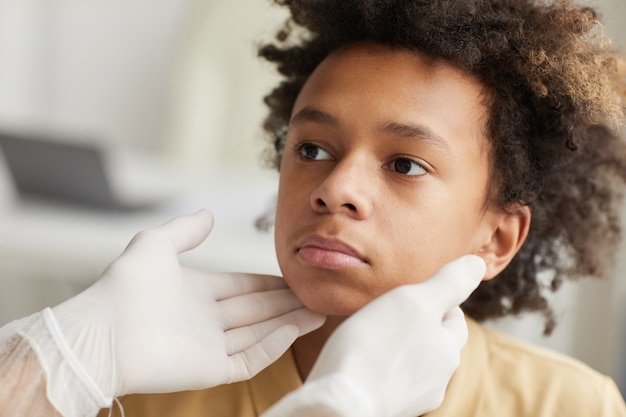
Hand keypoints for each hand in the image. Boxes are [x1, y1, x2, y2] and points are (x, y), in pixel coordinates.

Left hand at [52, 209, 324, 397]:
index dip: (268, 281)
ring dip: (289, 323)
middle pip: (256, 309)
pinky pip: (249, 359)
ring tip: (319, 312)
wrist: (102, 332)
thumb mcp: (157, 243)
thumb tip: (209, 213)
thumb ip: (186, 229)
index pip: (242, 286)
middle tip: (318, 294)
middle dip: (287, 302)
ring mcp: (208, 346)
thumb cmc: (125, 286)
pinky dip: (273, 346)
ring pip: (259, 334)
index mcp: (196, 290)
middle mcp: (205, 319)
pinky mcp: (209, 370)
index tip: (295, 276)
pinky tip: (293, 329)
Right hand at [262, 255, 484, 416]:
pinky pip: (390, 380)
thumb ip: (449, 283)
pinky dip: (383, 367)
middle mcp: (436, 380)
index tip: (418, 290)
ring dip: (402, 348)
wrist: (340, 402)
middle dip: (421, 326)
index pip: (455, 320)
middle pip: (435, 343)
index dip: (440, 301)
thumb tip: (477, 263)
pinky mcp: (386, 407)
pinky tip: (365, 361)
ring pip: (413, 363)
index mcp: (448, 351)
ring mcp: (411, 398)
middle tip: (396, 309)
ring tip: (376, 333)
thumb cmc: (376, 346)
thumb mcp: (415, 301)